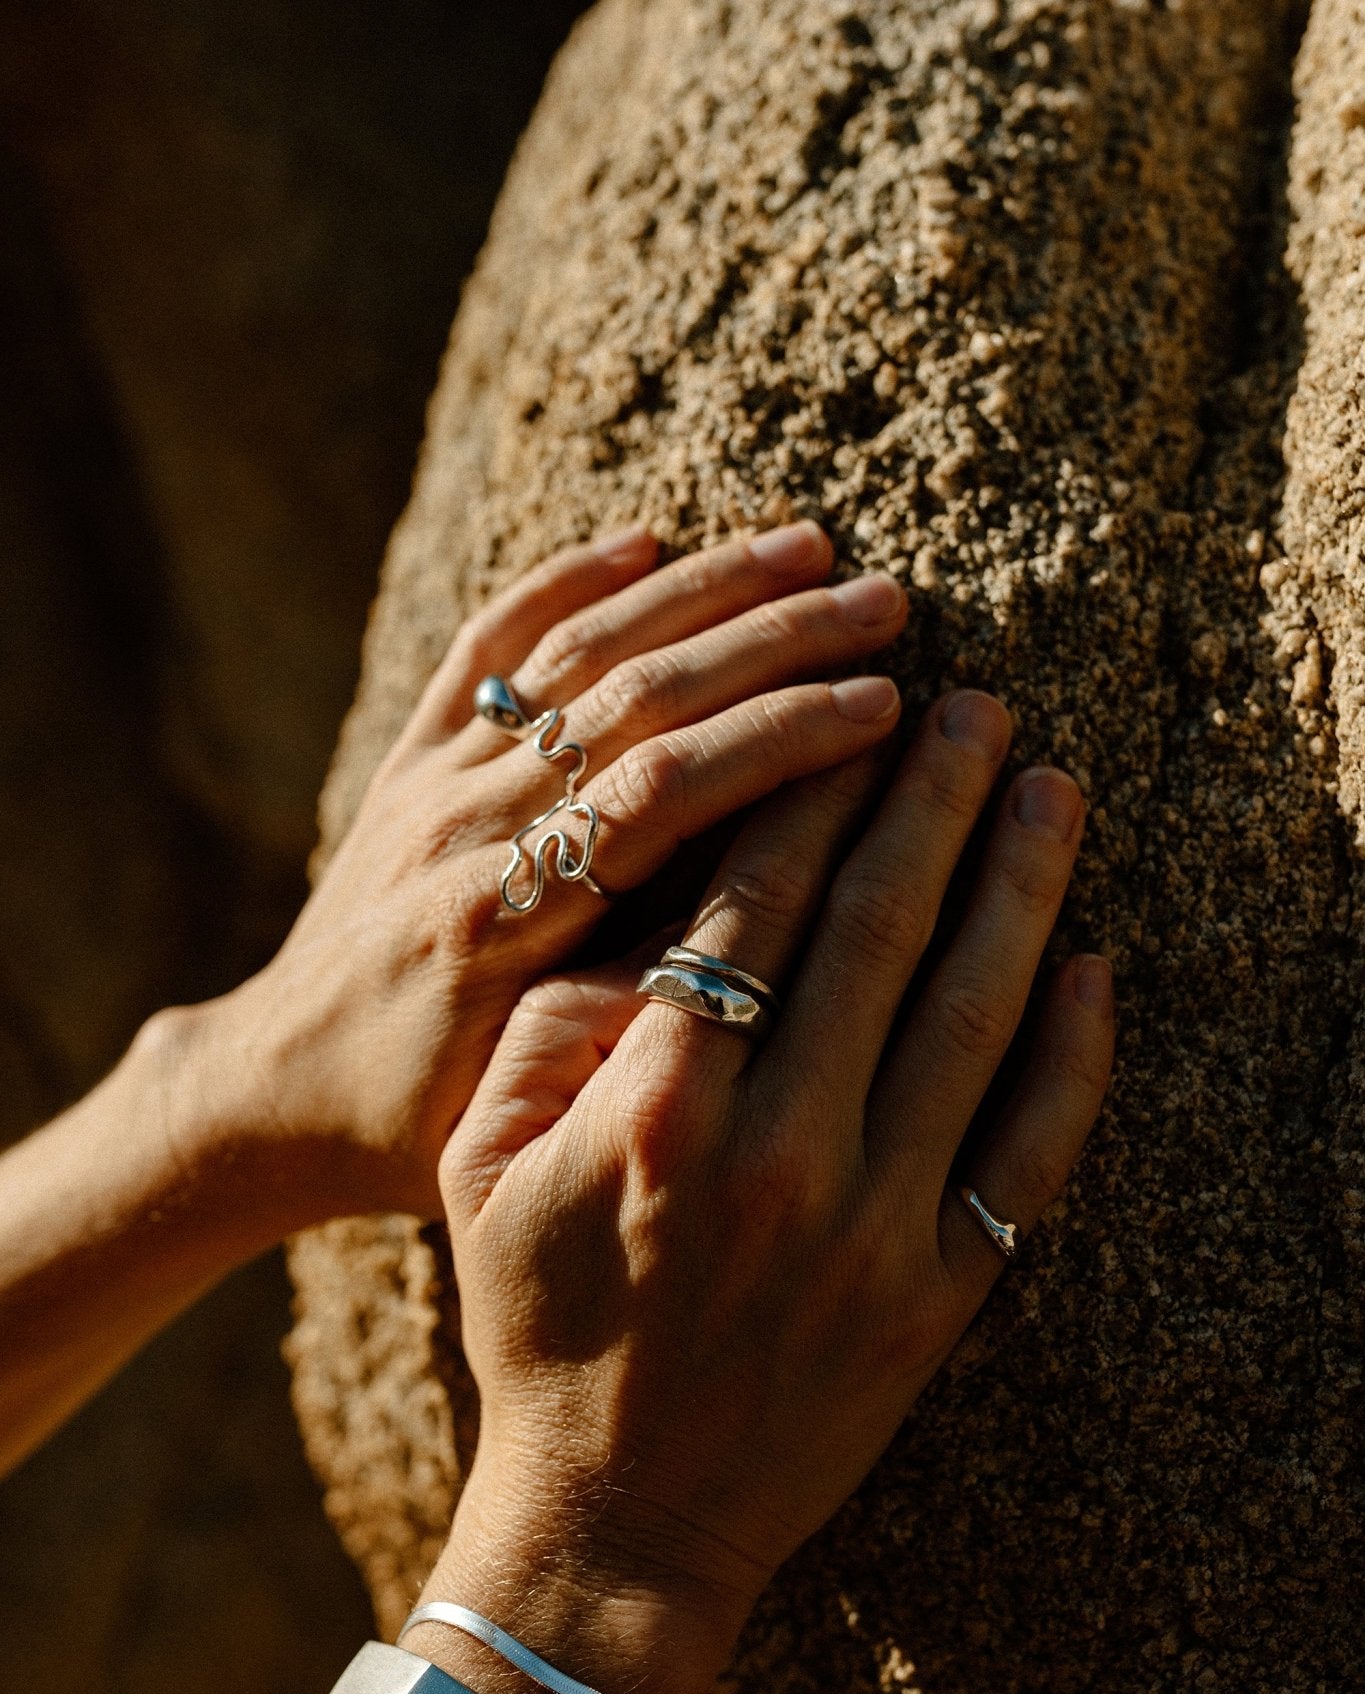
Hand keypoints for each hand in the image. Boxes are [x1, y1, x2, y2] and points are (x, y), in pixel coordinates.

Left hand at [186, 522, 908, 1223]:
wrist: (277, 1086)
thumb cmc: (413, 1122)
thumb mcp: (520, 1106)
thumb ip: (623, 1023)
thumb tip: (760, 940)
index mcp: (500, 920)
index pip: (662, 792)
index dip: (777, 738)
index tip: (879, 706)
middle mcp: (465, 828)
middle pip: (636, 699)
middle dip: (771, 643)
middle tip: (885, 604)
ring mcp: (433, 782)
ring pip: (574, 653)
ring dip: (698, 591)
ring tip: (810, 548)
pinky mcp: (410, 760)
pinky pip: (485, 646)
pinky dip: (562, 582)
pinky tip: (641, 541)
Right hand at [436, 689, 1113, 1693]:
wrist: (620, 1521)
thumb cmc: (538, 1334)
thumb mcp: (479, 1175)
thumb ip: (545, 1039)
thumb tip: (639, 936)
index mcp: (662, 1116)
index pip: (751, 912)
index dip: (805, 795)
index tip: (849, 709)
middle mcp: (784, 1157)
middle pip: (877, 934)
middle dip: (930, 800)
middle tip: (976, 705)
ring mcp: (878, 1228)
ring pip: (971, 1017)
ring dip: (1018, 888)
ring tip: (1049, 787)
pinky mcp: (943, 1295)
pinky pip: (1030, 1154)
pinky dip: (1073, 1056)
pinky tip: (1095, 964)